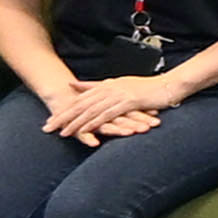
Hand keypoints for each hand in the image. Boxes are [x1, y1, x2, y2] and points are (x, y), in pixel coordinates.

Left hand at [45, 71, 184, 138]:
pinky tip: (86, 130)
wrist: (169, 85)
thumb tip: (75, 84)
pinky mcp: (129, 102)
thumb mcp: (120, 84)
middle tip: (48, 127)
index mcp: (106, 85)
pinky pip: (108, 114)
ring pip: (91, 110)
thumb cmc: (147, 87)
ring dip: (76, 122)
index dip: (65, 109)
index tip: (51, 119)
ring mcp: (118, 95)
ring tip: (62, 132)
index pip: (80, 99)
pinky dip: (96, 122)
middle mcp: (109, 88)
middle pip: (81, 105)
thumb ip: (97, 86)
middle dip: (63, 117)